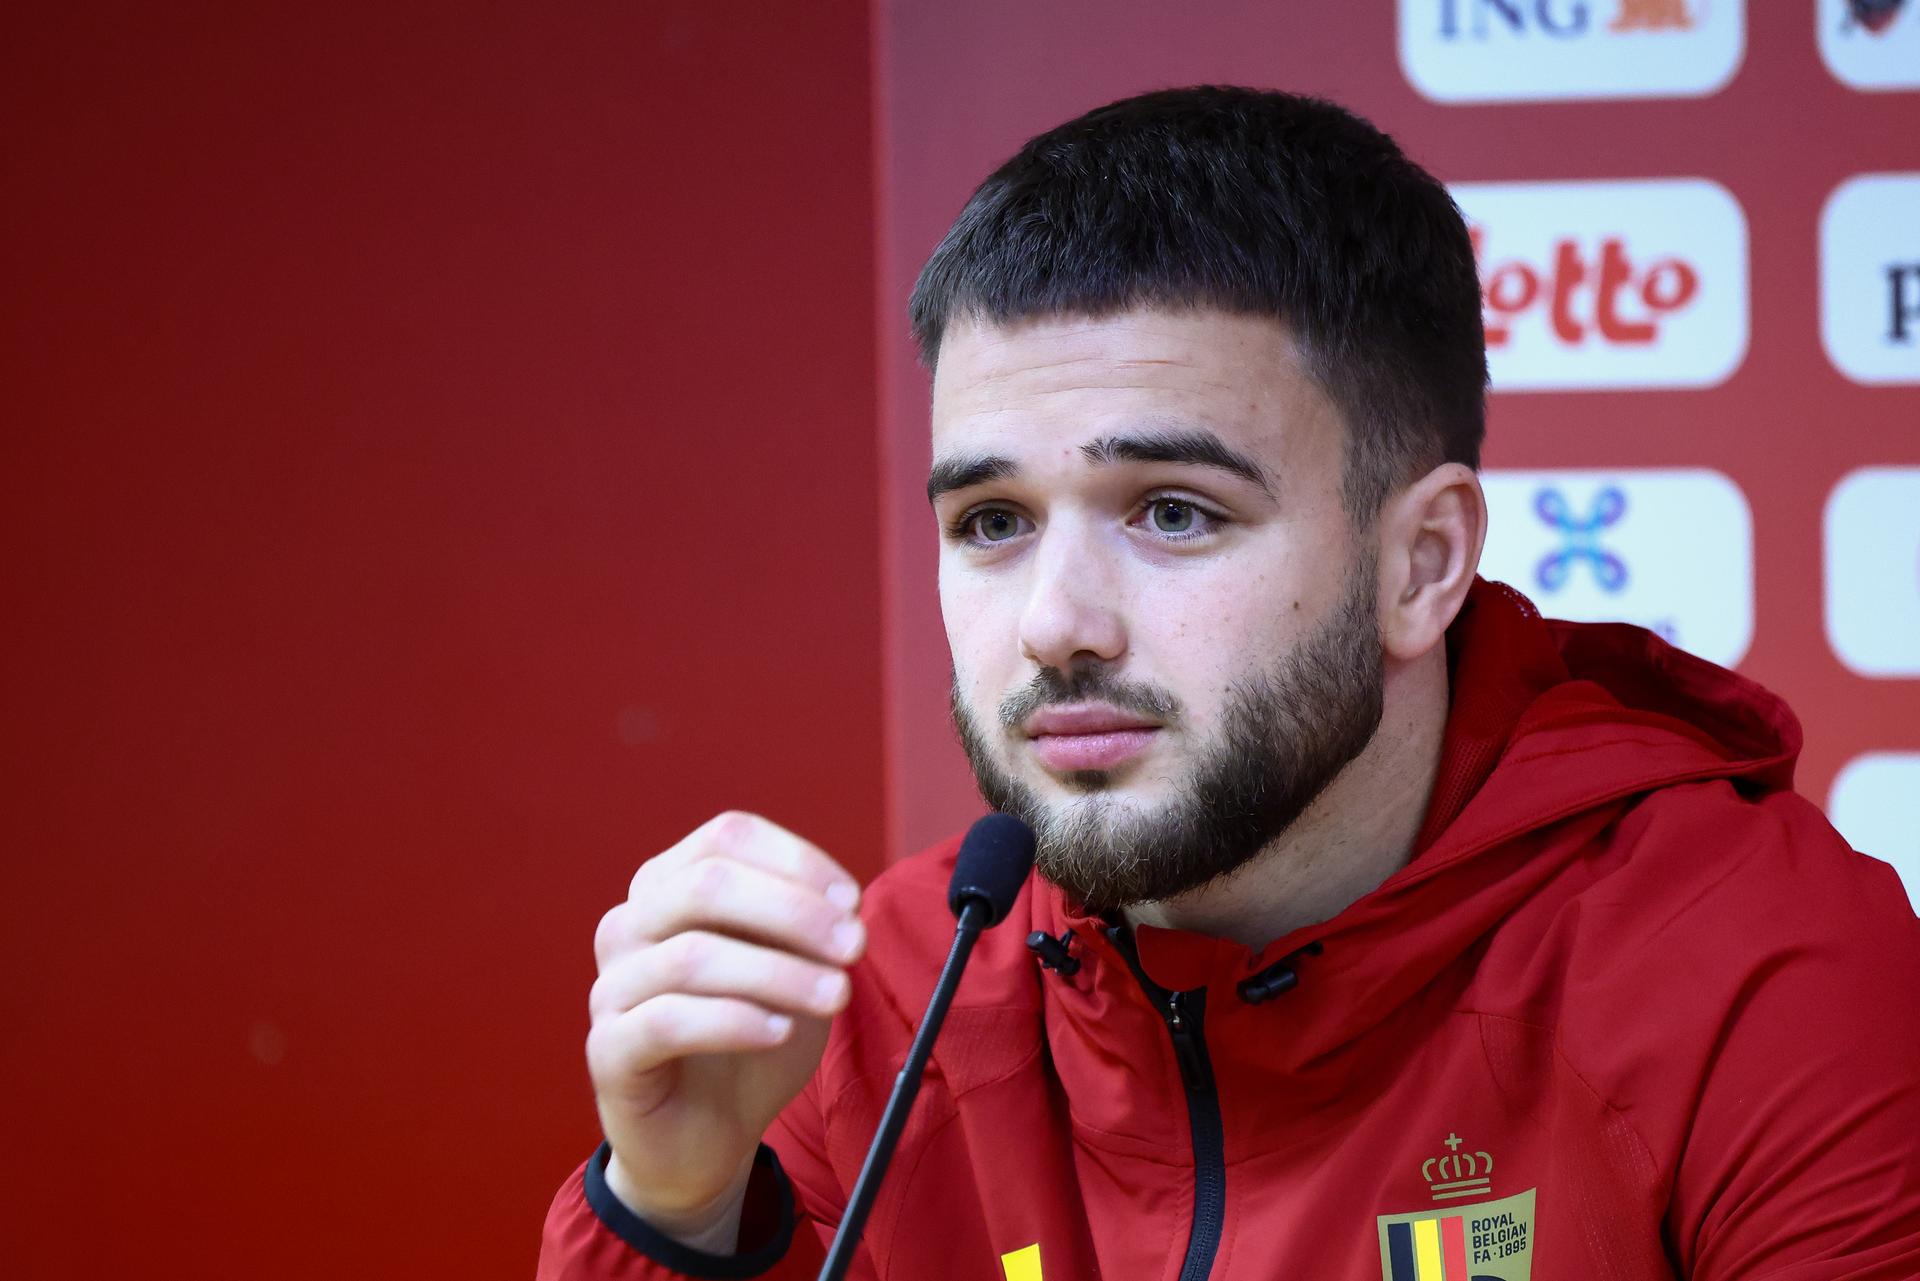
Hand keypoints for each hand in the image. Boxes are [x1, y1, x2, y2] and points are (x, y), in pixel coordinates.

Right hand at [586, 812, 863, 1247]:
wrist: (705, 1136)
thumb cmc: (750, 1038)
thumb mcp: (791, 970)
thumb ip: (807, 929)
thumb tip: (844, 905)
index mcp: (669, 885)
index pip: (727, 838)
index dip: (795, 860)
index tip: (853, 900)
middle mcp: (630, 923)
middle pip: (707, 884)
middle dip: (794, 911)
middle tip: (855, 946)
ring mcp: (612, 985)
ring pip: (692, 953)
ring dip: (779, 972)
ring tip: (836, 997)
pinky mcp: (608, 1050)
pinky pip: (668, 1021)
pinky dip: (735, 1021)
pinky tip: (779, 1032)